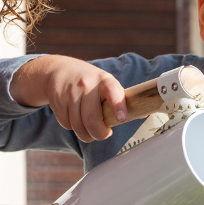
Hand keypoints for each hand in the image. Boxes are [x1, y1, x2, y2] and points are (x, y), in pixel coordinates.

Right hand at [10, 55, 126, 142]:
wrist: (60, 70)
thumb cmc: (91, 82)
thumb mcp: (107, 84)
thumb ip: (122, 99)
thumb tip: (145, 113)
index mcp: (105, 80)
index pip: (113, 92)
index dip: (118, 106)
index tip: (121, 118)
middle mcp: (86, 85)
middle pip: (92, 119)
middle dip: (99, 134)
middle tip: (103, 134)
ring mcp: (70, 93)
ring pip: (78, 125)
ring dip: (85, 134)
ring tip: (90, 131)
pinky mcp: (57, 101)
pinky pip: (66, 124)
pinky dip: (72, 127)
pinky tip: (76, 119)